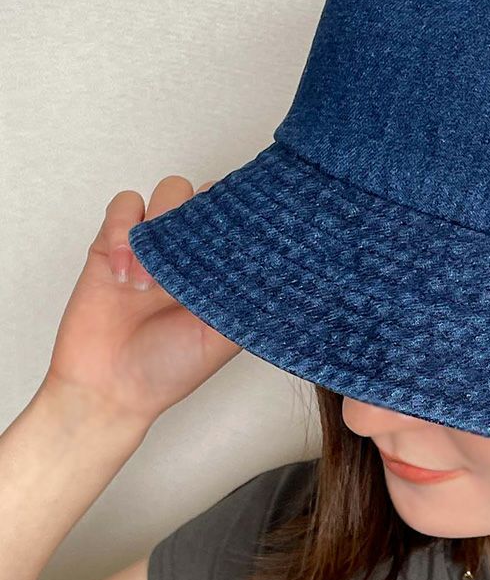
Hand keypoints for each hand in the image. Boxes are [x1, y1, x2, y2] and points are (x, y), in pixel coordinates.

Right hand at [39, 176, 242, 434]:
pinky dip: (123, 232)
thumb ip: (250, 298)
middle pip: (207, 192)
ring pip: (169, 190)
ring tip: (152, 280)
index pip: (240, 217)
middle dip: (206, 209)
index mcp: (222, 267)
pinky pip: (123, 207)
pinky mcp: (112, 244)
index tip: (251, 217)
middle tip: (199, 248)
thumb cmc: (172, 368)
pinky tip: (125, 275)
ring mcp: (153, 244)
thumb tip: (288, 272)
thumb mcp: (226, 337)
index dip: (245, 209)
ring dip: (165, 223)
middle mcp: (191, 250)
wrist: (111, 390)